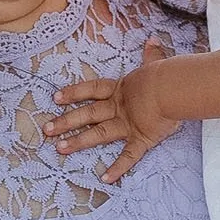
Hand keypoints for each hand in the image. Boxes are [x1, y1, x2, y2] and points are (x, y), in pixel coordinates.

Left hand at [52, 41, 172, 180]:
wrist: (172, 89)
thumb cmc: (165, 76)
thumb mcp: (156, 64)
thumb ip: (152, 55)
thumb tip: (152, 40)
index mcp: (121, 90)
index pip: (92, 90)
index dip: (74, 93)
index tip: (56, 97)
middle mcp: (119, 108)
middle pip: (88, 114)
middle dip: (66, 121)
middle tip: (47, 129)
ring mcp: (128, 124)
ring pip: (99, 134)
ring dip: (79, 142)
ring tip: (60, 149)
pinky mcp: (141, 139)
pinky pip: (128, 156)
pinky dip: (119, 168)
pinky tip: (106, 179)